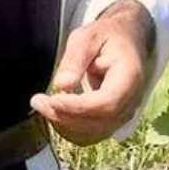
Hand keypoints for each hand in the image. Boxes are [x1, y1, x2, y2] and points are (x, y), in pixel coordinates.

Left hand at [29, 0, 154, 145]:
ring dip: (64, 125)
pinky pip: (91, 134)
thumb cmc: (107, 35)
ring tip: (42, 104)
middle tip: (38, 101)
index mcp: (130, 77)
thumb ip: (76, 58)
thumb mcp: (89, 35)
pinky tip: (54, 110)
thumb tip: (62, 84)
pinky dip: (70, 128)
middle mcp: (131, 102)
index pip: (106, 102)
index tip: (53, 99)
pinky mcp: (112, 121)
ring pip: (93, 134)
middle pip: (99, 123)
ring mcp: (123, 115)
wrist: (126, 41)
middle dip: (65, 116)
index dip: (78, 106)